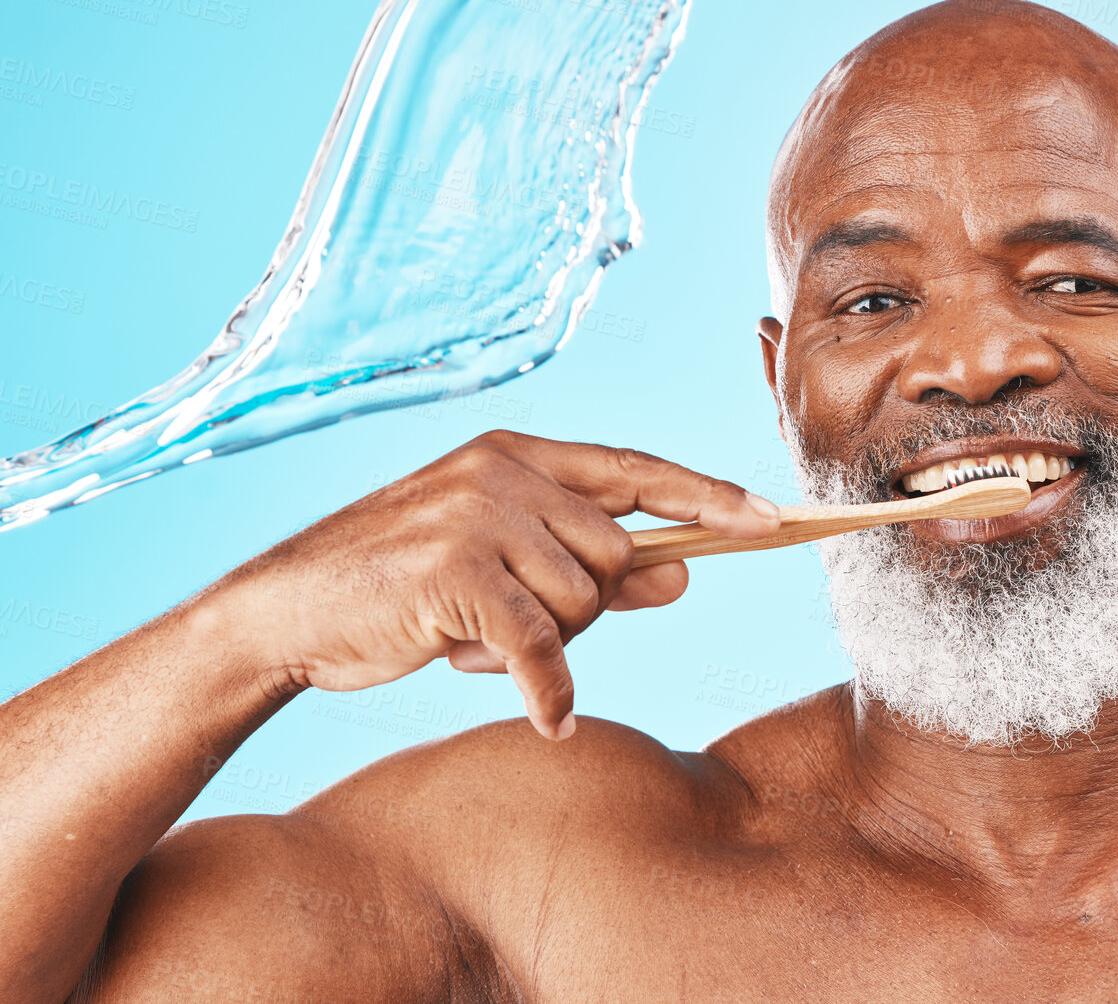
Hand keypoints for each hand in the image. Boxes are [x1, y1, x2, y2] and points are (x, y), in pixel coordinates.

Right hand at [205, 430, 781, 739]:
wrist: (287, 611)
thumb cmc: (402, 588)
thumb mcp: (503, 569)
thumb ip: (594, 569)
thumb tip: (685, 580)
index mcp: (519, 454)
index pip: (638, 470)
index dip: (709, 495)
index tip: (774, 518)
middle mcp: (505, 471)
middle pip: (620, 554)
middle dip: (590, 607)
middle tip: (518, 627)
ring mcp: (480, 515)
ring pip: (587, 600)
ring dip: (549, 642)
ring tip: (476, 640)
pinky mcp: (456, 571)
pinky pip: (542, 647)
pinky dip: (547, 691)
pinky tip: (545, 718)